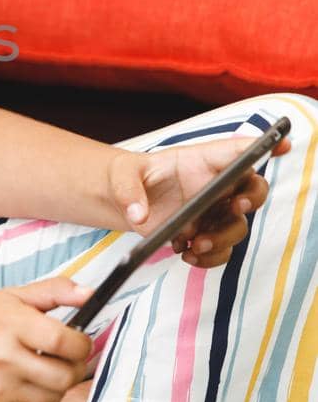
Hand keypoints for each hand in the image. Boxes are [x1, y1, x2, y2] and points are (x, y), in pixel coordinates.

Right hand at [0, 278, 93, 401]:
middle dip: (75, 368)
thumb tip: (90, 294)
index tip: (79, 342)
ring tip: (43, 370)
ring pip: (54, 398)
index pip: (62, 342)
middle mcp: (2, 359)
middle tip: (67, 359)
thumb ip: (55, 290)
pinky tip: (22, 383)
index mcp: (10, 325)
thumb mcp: (14, 297)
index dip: (82, 344)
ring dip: (58, 385)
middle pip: (65, 376)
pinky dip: (36, 399)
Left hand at [107, 132, 291, 268]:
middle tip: (235, 207)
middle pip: (251, 189)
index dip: (262, 146)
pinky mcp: (204, 234)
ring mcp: (212, 212)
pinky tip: (187, 255)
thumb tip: (139, 215)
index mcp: (200, 161)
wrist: (120, 202)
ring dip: (223, 237)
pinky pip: (220, 250)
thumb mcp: (119, 176)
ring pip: (238, 225)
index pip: (237, 151)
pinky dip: (209, 257)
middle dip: (251, 198)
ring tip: (196, 244)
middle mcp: (214, 186)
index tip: (281, 145)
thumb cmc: (126, 177)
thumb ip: (127, 191)